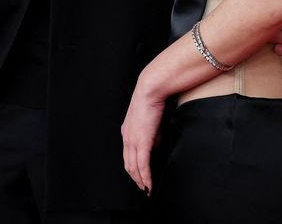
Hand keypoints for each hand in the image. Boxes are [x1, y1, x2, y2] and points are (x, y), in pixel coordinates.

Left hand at [121, 79, 165, 194]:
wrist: (150, 90)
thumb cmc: (152, 100)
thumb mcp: (149, 121)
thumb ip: (151, 135)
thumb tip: (155, 146)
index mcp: (127, 132)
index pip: (128, 156)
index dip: (133, 169)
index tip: (140, 177)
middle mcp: (127, 138)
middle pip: (129, 165)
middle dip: (136, 179)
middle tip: (143, 188)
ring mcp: (132, 141)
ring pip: (134, 168)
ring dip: (140, 181)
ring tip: (147, 190)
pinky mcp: (142, 142)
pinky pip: (143, 165)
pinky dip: (146, 178)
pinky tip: (149, 186)